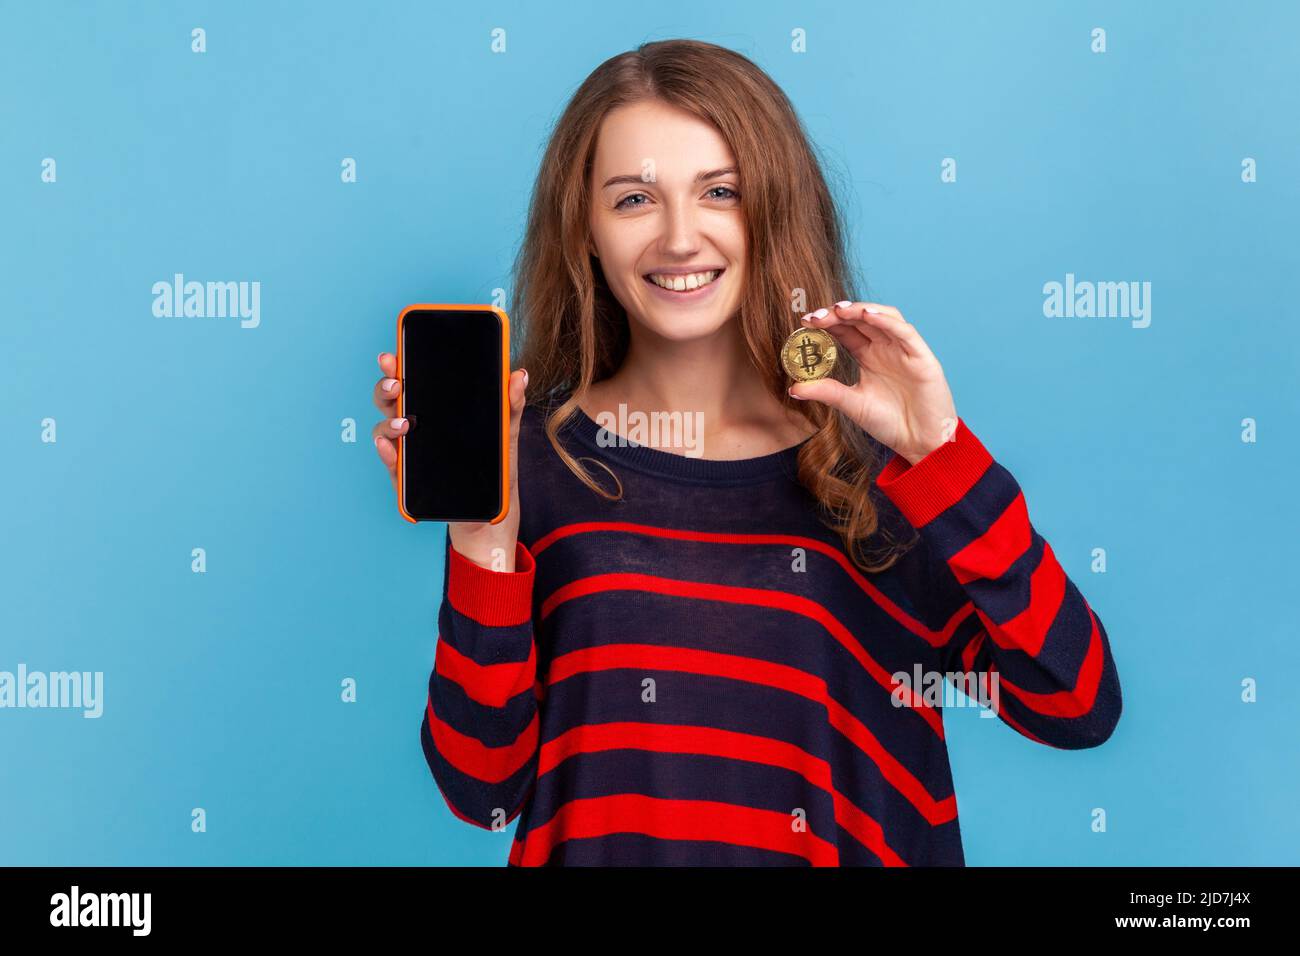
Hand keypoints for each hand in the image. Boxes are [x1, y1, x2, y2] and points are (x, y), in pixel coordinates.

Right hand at [372, 352, 529, 569]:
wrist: (491, 517)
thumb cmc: (494, 472)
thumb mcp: (506, 435)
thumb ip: (511, 405)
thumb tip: (519, 375)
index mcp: (437, 411)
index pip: (414, 382)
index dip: (399, 366)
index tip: (395, 353)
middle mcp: (417, 427)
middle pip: (392, 400)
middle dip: (387, 386)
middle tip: (397, 382)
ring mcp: (410, 453)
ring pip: (386, 428)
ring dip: (389, 421)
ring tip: (405, 422)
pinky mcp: (408, 480)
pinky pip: (392, 464)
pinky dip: (387, 453)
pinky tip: (391, 446)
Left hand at [788, 302, 958, 464]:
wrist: (920, 443)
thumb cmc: (890, 423)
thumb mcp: (852, 404)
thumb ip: (827, 392)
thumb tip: (793, 388)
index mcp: (868, 356)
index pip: (846, 330)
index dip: (826, 323)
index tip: (804, 322)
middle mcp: (885, 348)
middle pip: (861, 320)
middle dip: (838, 314)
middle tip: (815, 316)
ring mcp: (904, 350)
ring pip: (883, 318)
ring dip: (861, 310)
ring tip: (838, 310)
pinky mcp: (922, 357)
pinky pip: (905, 332)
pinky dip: (887, 321)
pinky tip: (868, 315)